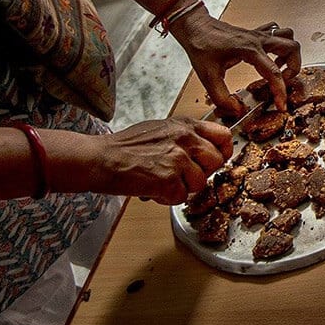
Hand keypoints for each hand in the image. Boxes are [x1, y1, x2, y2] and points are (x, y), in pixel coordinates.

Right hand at [86, 117, 233, 204]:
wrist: (100, 158)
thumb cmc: (125, 146)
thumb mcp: (161, 129)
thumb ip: (185, 136)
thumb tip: (204, 149)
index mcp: (185, 126)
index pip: (224, 136)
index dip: (223, 151)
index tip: (216, 159)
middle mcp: (185, 140)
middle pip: (217, 162)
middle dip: (202, 173)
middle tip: (182, 175)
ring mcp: (178, 160)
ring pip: (201, 183)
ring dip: (183, 188)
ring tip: (162, 181)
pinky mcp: (168, 180)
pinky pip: (181, 197)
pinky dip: (167, 198)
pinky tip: (153, 189)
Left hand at [167, 11, 300, 113]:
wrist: (195, 26)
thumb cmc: (201, 46)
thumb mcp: (208, 76)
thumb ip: (222, 97)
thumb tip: (237, 109)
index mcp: (249, 50)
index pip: (274, 73)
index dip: (280, 91)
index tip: (281, 104)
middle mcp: (258, 40)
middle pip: (292, 48)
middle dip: (293, 68)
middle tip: (283, 81)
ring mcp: (258, 34)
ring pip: (288, 37)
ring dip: (290, 54)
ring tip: (280, 68)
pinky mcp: (255, 33)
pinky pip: (277, 32)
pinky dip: (281, 43)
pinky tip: (271, 56)